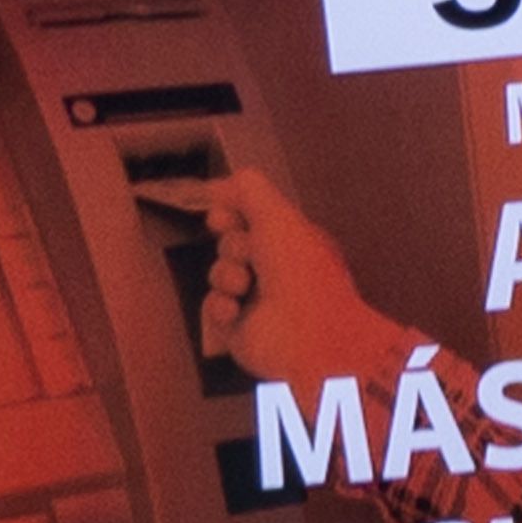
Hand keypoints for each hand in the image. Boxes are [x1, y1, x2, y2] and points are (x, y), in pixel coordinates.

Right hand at [129, 163, 398, 377]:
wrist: (309, 336)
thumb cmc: (300, 271)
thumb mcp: (279, 217)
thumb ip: (247, 190)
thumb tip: (216, 186)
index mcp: (291, 242)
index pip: (251, 219)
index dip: (231, 214)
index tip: (220, 215)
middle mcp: (274, 270)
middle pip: (229, 243)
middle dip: (232, 246)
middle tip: (247, 256)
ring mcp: (255, 301)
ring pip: (218, 274)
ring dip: (226, 275)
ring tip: (243, 286)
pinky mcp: (237, 330)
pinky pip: (212, 307)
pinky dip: (220, 306)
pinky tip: (235, 311)